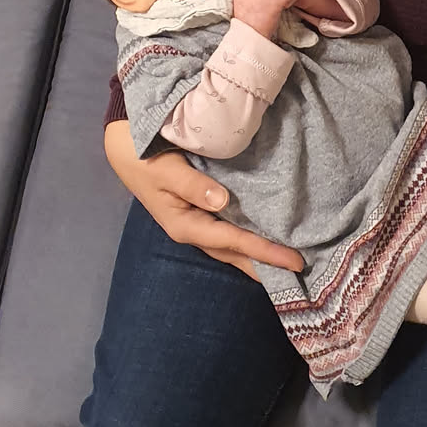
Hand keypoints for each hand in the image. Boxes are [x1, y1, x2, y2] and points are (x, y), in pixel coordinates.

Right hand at [104, 122, 303, 278]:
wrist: (125, 150)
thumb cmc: (146, 159)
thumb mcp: (166, 170)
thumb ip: (192, 185)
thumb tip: (222, 201)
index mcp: (185, 225)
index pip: (233, 242)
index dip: (264, 251)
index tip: (294, 261)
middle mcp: (192, 231)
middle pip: (235, 254)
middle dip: (266, 266)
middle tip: (301, 275)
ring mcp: (195, 224)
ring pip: (232, 247)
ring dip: (257, 257)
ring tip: (287, 265)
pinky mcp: (199, 214)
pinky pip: (228, 233)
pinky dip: (247, 240)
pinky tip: (264, 238)